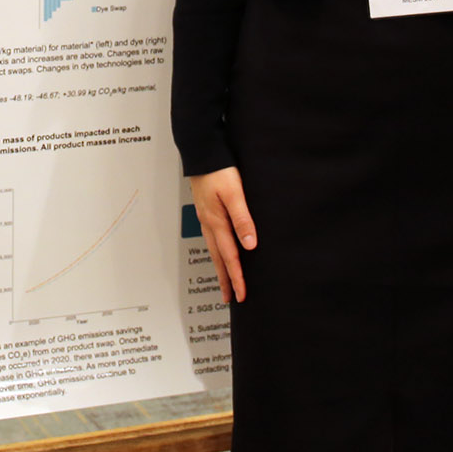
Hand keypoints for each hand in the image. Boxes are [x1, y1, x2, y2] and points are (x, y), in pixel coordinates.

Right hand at [188, 167, 255, 303]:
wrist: (202, 153)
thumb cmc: (218, 170)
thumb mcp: (234, 193)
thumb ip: (242, 218)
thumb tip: (250, 244)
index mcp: (216, 222)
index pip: (230, 257)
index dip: (237, 277)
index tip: (242, 294)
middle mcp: (209, 224)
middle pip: (219, 259)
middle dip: (226, 280)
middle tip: (231, 298)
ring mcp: (206, 218)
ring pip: (215, 250)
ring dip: (221, 268)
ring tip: (225, 282)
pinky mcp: (207, 212)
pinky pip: (213, 239)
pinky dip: (218, 252)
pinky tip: (221, 253)